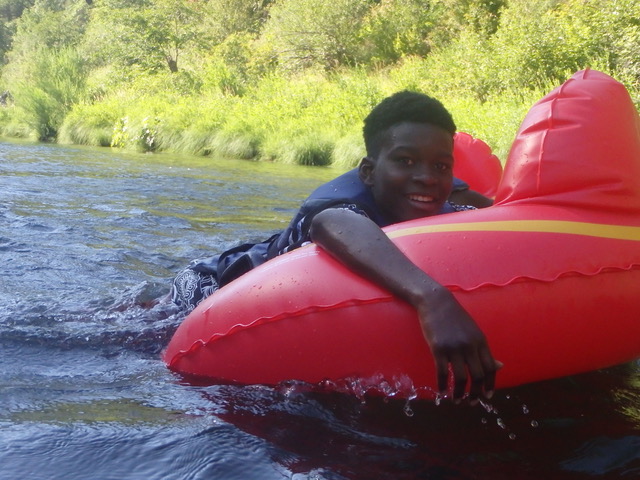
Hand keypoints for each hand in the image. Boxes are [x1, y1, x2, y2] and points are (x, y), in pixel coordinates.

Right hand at [417, 287, 500, 403]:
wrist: (436, 302)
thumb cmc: (454, 317)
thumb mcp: (474, 332)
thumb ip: (484, 350)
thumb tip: (500, 366)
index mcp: (481, 341)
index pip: (491, 368)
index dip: (491, 384)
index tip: (488, 396)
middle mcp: (470, 346)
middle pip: (478, 375)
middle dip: (476, 393)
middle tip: (471, 403)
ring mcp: (454, 348)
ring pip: (461, 377)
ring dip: (460, 393)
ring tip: (457, 401)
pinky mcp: (438, 349)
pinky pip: (443, 372)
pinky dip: (443, 385)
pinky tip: (442, 391)